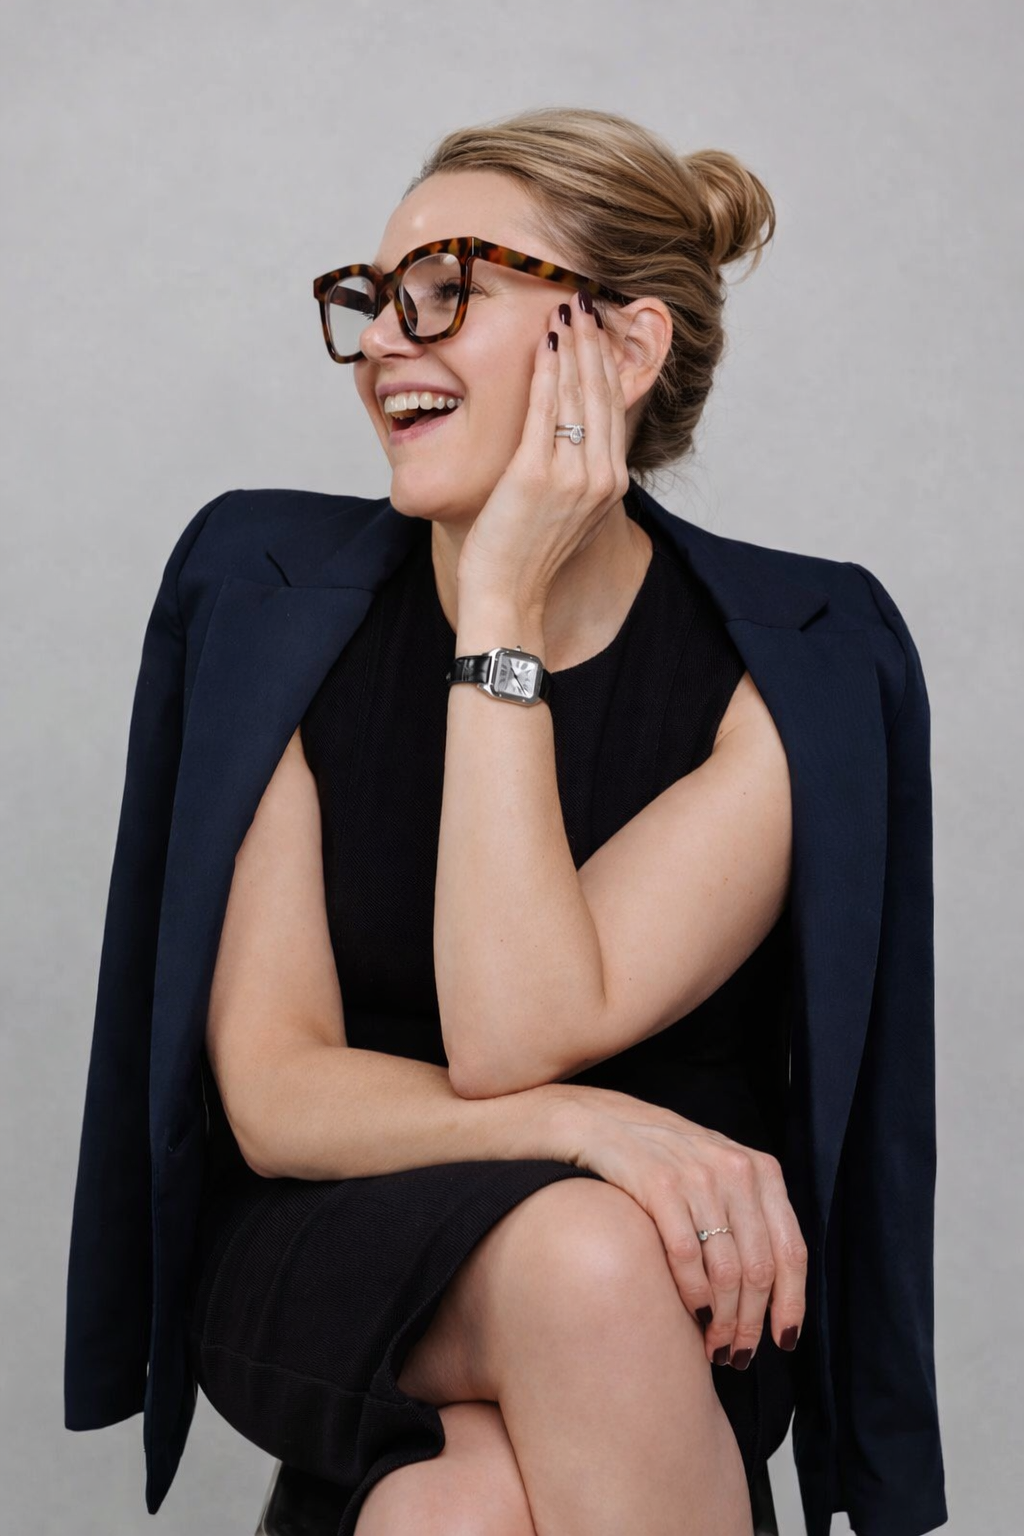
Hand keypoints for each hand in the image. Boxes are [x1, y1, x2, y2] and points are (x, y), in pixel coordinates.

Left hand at [456, 290, 629, 607]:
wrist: (509, 597)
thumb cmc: (526, 557)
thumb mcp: (566, 513)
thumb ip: (576, 474)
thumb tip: (570, 440)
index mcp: (611, 484)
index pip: (614, 409)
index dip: (606, 363)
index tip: (599, 329)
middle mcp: (601, 477)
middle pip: (602, 394)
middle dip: (595, 343)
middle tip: (586, 302)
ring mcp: (572, 476)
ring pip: (578, 396)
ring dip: (573, 347)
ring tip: (567, 311)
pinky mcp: (536, 475)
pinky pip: (545, 411)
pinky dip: (546, 373)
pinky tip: (545, 344)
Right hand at [549, 1085, 807, 1366]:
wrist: (603, 1123)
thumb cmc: (666, 1159)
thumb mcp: (720, 1172)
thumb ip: (750, 1215)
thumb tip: (775, 1289)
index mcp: (761, 1171)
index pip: (792, 1250)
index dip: (791, 1304)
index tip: (784, 1340)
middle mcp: (736, 1171)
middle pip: (759, 1269)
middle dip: (750, 1323)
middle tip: (738, 1354)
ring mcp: (698, 1177)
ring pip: (726, 1272)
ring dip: (722, 1321)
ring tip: (713, 1345)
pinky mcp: (659, 1186)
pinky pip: (686, 1258)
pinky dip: (692, 1296)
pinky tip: (689, 1315)